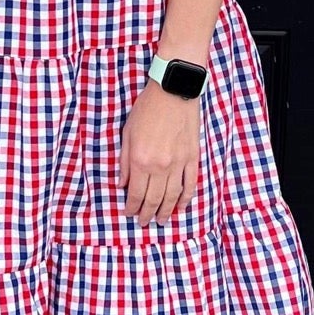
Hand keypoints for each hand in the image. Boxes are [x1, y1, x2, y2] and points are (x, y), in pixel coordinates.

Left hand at [120, 79, 200, 224]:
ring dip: (166, 211)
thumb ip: (124, 161)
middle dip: (147, 214)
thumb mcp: (127, 133)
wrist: (173, 91)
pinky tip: (182, 207)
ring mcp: (178, 163)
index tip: (130, 214)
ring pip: (173, 196)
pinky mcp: (192, 157)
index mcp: (140, 160)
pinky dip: (186, 198)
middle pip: (153, 199)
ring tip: (162, 220)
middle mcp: (160, 166)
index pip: (135, 193)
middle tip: (145, 223)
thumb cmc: (147, 109)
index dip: (132, 207)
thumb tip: (121, 183)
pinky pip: (190, 184)